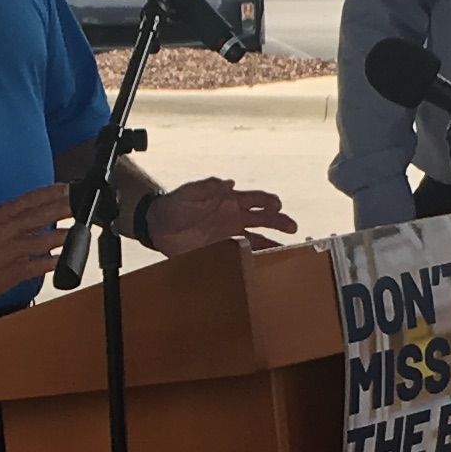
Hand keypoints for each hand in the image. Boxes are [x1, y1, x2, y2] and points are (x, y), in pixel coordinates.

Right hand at [0, 184, 75, 298]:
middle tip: (82, 204)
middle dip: (63, 209)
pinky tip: (64, 260)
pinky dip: (52, 262)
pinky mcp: (13, 271)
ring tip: (78, 231)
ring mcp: (11, 251)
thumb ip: (14, 214)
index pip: (31, 199)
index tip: (70, 188)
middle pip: (40, 215)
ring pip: (42, 240)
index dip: (52, 193)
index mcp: (1, 214)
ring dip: (62, 236)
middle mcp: (7, 230)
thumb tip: (37, 206)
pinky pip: (38, 266)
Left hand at [136, 176, 293, 255]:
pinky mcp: (220, 251)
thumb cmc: (175, 204)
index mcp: (231, 201)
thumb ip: (209, 187)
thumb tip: (229, 183)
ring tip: (286, 252)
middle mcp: (235, 218)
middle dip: (280, 222)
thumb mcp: (190, 192)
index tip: (277, 205)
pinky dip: (252, 261)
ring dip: (271, 245)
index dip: (269, 201)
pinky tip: (261, 268)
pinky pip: (241, 257)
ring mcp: (229, 236)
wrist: (158, 225)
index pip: (256, 199)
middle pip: (264, 220)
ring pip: (257, 241)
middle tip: (293, 228)